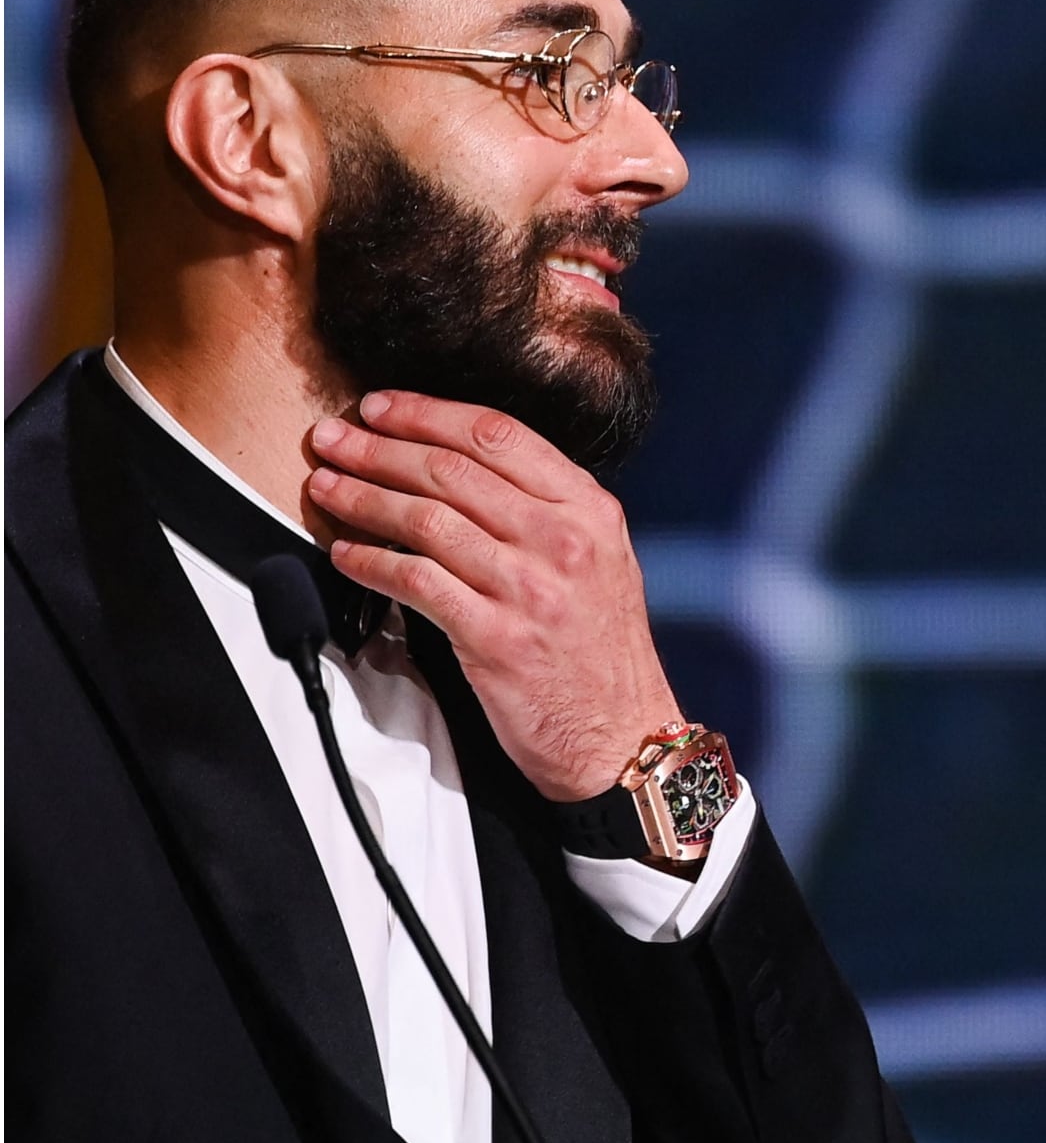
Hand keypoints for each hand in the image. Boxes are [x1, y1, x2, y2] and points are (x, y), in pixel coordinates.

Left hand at [306, 389, 676, 801]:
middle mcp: (563, 540)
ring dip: (362, 497)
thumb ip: (546, 512)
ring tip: (326, 485)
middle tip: (331, 436)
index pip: (498, 434)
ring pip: (426, 519)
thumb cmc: (602, 652)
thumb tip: (459, 469)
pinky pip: (415, 583)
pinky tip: (345, 553)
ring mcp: (531, 589)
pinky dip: (370, 563)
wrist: (622, 736)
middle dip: (378, 446)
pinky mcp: (495, 638)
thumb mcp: (601, 562)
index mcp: (591, 511)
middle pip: (451, 469)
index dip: (427, 412)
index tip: (379, 405)